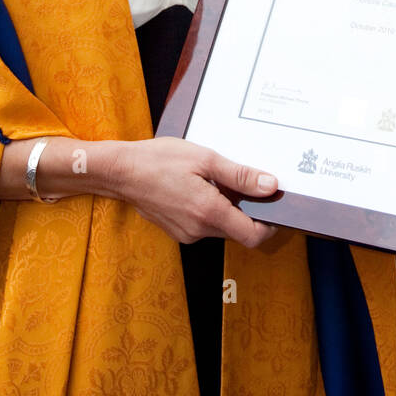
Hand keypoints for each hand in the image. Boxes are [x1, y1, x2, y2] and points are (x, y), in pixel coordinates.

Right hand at [116, 137, 278, 247]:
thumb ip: (240, 175)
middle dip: (246, 210)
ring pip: (221, 227)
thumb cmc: (160, 160)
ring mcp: (187, 234)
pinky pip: (204, 225)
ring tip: (214, 179)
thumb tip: (271, 185)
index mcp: (209, 212)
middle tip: (243, 181)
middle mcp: (199, 230)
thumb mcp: (205, 159)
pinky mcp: (178, 231)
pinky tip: (198, 186)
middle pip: (238, 230)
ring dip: (226, 208)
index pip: (253, 236)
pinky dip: (210, 210)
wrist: (121, 171)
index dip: (270, 226)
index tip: (273, 207)